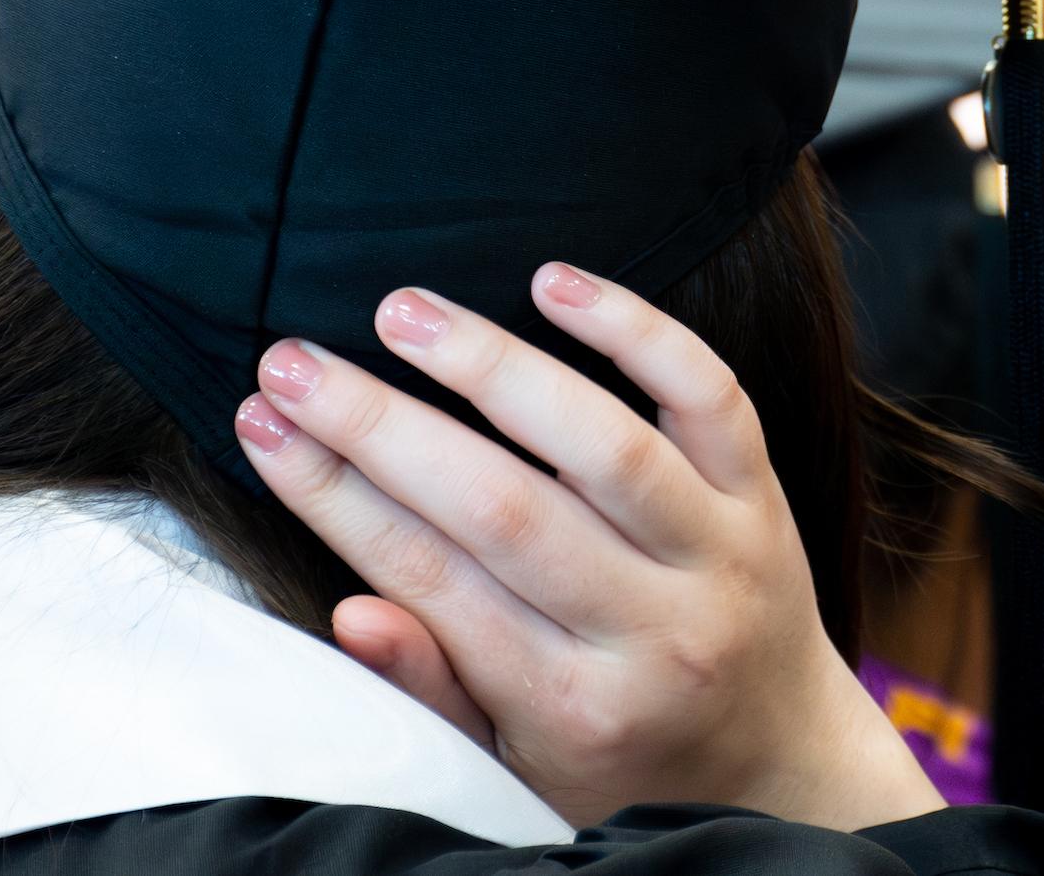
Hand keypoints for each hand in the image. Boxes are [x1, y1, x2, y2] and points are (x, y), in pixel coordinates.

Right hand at [232, 264, 945, 831]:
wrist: (781, 760)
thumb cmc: (620, 750)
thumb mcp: (515, 761)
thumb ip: (435, 689)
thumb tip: (353, 612)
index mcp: (571, 703)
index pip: (431, 582)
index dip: (334, 497)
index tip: (261, 424)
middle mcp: (651, 629)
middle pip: (503, 510)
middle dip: (382, 427)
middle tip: (292, 359)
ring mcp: (718, 554)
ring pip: (604, 445)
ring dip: (495, 368)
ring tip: (403, 312)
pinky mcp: (763, 496)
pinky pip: (711, 396)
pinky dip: (639, 331)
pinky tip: (556, 282)